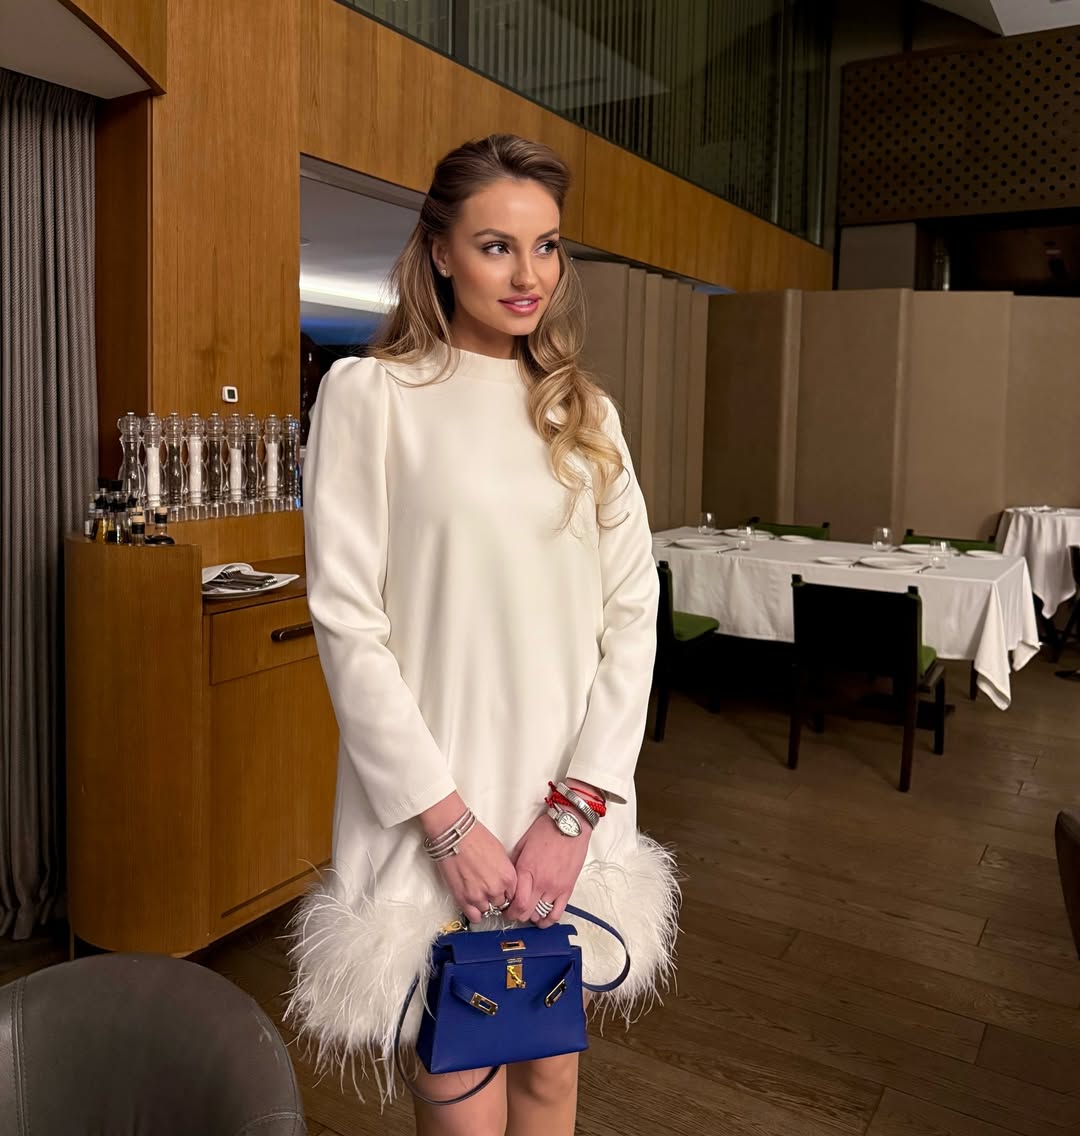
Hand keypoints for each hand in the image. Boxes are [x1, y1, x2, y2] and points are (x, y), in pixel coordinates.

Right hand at [420, 792, 515, 923]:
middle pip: (500, 904)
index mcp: (508, 877)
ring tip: (478, 893)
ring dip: (484, 904)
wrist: (456, 836)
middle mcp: (496, 889)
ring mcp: (479, 896)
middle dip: (495, 898)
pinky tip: (473, 905)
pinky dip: (474, 913)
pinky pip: (474, 916)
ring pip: (487, 910)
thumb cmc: (476, 838)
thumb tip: (503, 880)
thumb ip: (504, 871)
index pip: (514, 896)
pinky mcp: (463, 899)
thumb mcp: (500, 853)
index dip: (507, 893)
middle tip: (488, 890)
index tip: (503, 893)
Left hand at [506, 812, 590, 927]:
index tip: (506, 910)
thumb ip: (515, 863)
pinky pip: (557, 913)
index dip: (509, 911)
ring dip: (532, 917)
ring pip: (540, 915)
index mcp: (526, 870)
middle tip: (516, 913)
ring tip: (529, 913)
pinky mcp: (567, 889)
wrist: (571, 825)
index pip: (516, 903)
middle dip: (518, 916)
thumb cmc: (547, 829)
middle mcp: (540, 882)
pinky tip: (543, 919)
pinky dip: (549, 920)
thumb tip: (509, 878)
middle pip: (526, 913)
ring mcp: (555, 887)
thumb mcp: (523, 844)